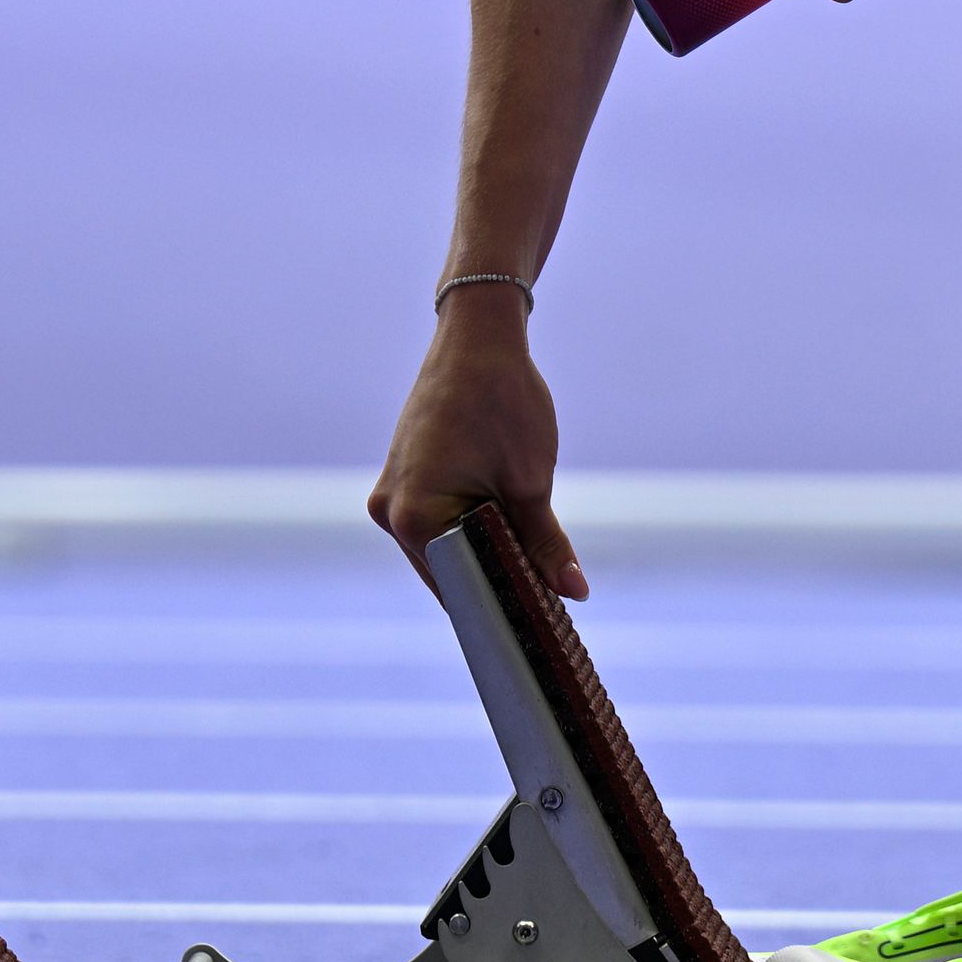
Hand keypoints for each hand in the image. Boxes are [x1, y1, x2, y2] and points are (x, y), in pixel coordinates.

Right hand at [368, 288, 585, 599]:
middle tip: (546, 604)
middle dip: (493, 583)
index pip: (456, 588)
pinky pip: (437, 522)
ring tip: (533, 569)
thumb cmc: (502, 400)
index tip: (537, 624)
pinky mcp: (403, 477)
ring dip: (483, 556)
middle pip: (446, 572)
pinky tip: (508, 533)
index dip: (499, 606)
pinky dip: (471, 531)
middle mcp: (389, 509)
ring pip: (443, 548)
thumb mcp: (529, 481)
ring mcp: (391, 493)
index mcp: (412, 515)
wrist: (478, 337)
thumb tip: (572, 592)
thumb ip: (545, 543)